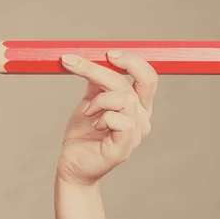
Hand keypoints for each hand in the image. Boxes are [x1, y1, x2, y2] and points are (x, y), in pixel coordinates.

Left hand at [56, 51, 157, 185]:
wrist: (72, 164)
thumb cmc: (82, 135)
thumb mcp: (90, 102)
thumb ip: (98, 83)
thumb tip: (97, 59)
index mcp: (138, 106)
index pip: (148, 76)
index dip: (132, 61)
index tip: (108, 53)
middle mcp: (142, 119)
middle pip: (137, 82)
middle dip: (105, 69)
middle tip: (76, 63)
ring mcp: (136, 134)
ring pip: (125, 98)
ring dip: (99, 99)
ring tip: (86, 112)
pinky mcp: (124, 147)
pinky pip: (118, 119)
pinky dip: (101, 117)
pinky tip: (93, 126)